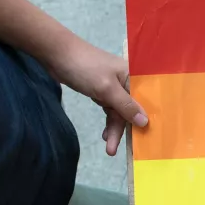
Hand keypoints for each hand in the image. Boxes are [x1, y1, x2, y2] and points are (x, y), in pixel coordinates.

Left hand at [47, 39, 147, 155]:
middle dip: (125, 130)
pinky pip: (110, 110)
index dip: (147, 119)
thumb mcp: (107, 89)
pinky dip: (108, 122)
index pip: (147, 101)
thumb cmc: (85, 68)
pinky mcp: (102, 91)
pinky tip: (104, 135)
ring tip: (109, 148)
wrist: (57, 55)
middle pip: (132, 110)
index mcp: (134, 77)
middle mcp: (128, 82)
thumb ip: (126, 106)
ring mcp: (114, 88)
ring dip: (114, 129)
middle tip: (117, 149)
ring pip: (120, 113)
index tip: (147, 139)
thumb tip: (145, 122)